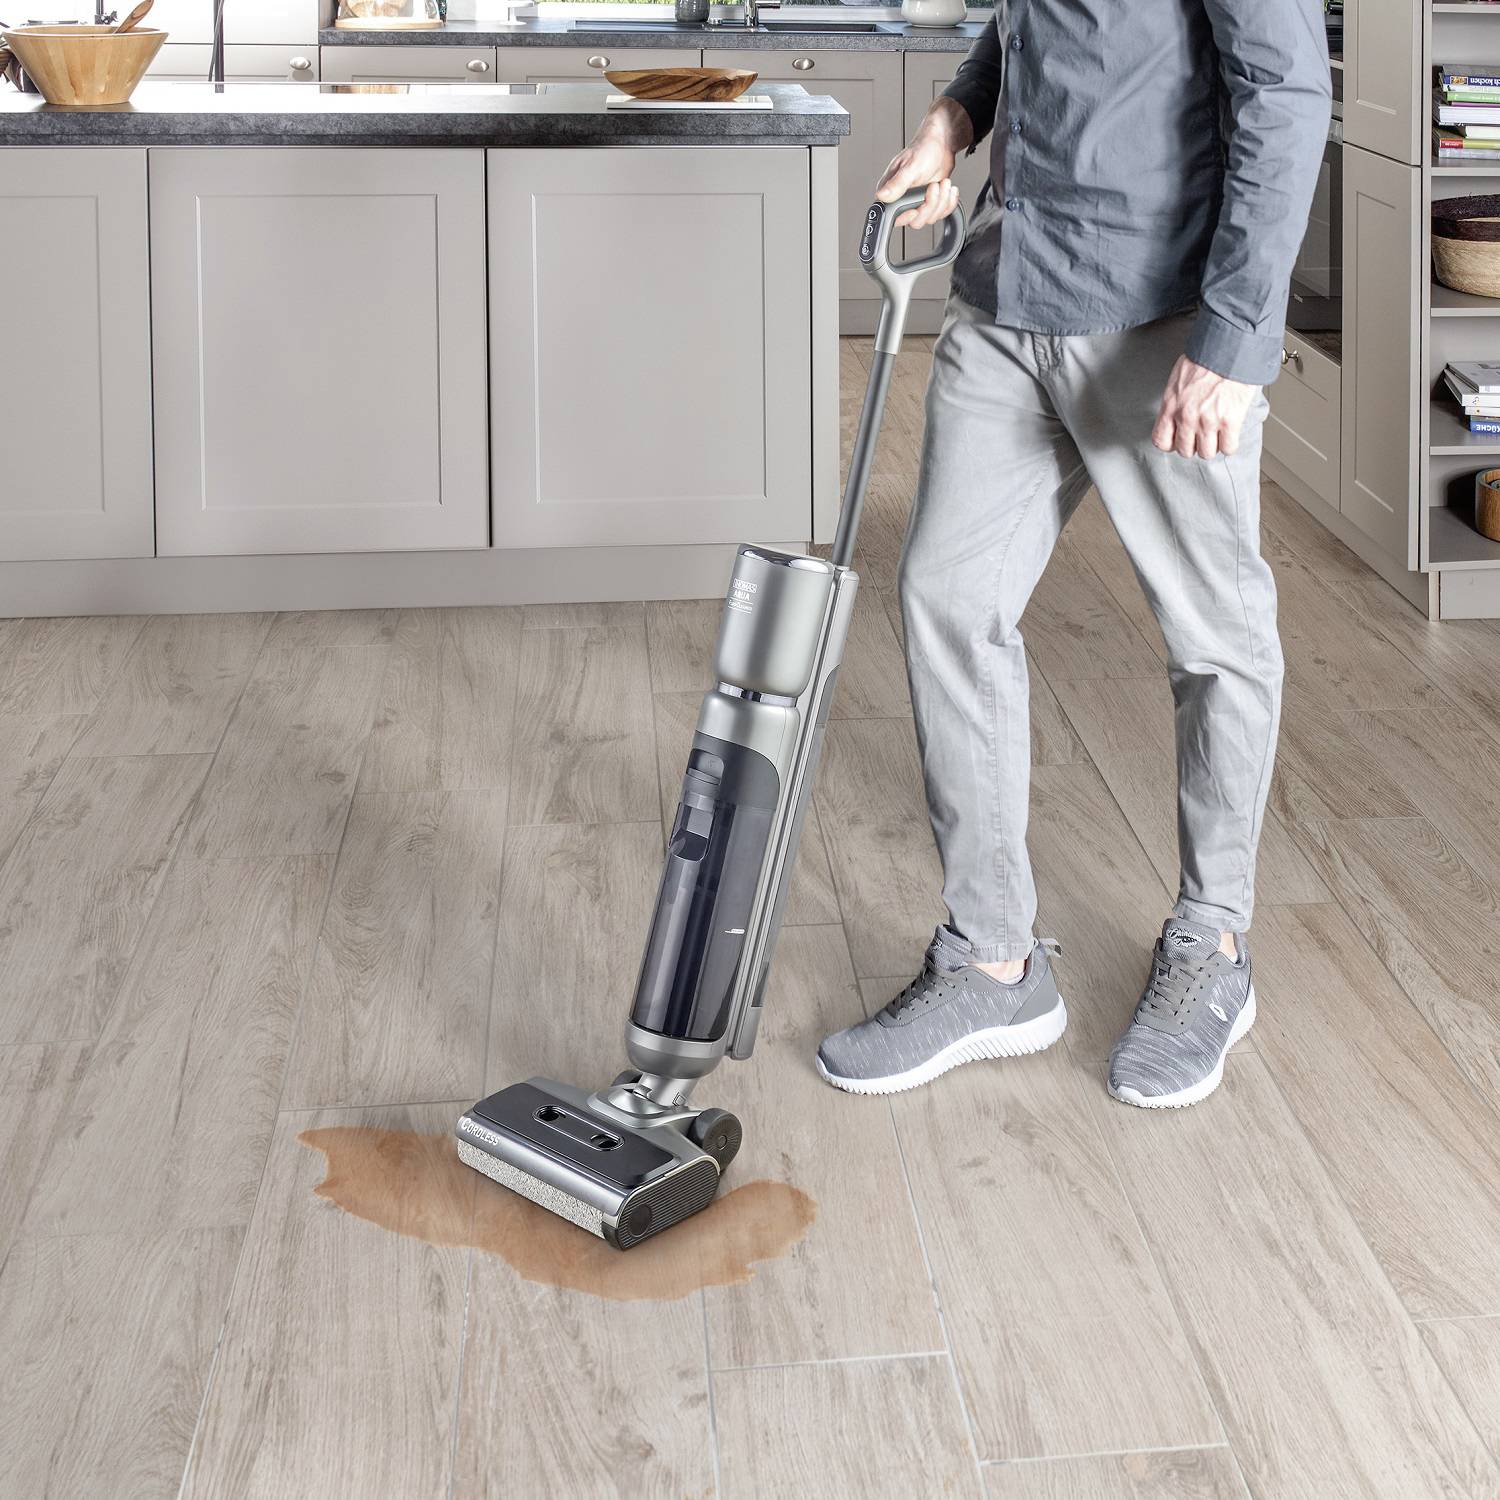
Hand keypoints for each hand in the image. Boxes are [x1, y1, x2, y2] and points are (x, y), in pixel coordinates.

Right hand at [876, 98, 972, 228]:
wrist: (942, 143)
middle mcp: (903, 198)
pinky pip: (941, 213)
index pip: (894, 216)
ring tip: (943, 184)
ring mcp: (918, 202)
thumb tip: (881, 196)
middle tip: (934, 187)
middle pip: (916, 221)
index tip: (917, 208)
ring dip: (942, 201)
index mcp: (891, 191)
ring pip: (930, 218)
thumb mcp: (910, 167)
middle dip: (930, 205)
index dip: (907, 216)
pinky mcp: (930, 202)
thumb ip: (897, 184)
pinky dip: (949, 202)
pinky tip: (948, 189)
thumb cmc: (925, 149)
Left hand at [1152, 357, 1259, 460]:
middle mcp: (1187, 416)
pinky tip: (1230, 434)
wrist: (1229, 347)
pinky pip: (1228, 447)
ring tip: (1216, 435)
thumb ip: (1175, 401)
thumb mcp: (1178, 380)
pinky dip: (1229, 445)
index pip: (1161, 441)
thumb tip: (1177, 415)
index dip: (1171, 443)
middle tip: (1201, 436)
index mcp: (1171, 406)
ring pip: (1206, 453)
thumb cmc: (1205, 358)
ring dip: (1212, 446)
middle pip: (1185, 451)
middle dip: (1193, 445)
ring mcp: (1209, 421)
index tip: (1178, 439)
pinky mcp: (1230, 420)